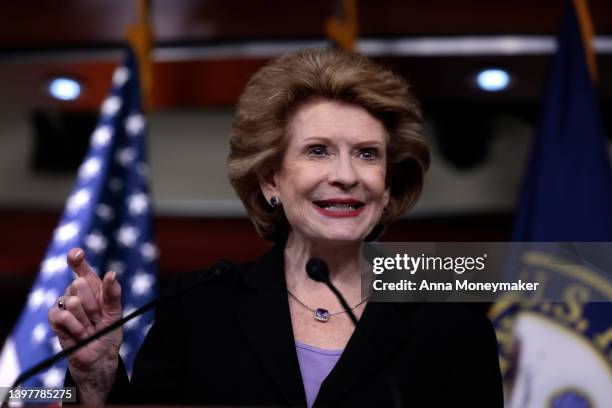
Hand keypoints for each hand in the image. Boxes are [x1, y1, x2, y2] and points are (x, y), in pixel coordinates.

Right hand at [48, 248, 122, 404]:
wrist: (100, 356)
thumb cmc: (110, 332)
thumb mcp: (116, 311)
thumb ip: (113, 292)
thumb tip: (111, 273)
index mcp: (92, 286)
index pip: (80, 267)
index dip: (76, 258)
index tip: (77, 254)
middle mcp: (76, 292)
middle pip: (79, 283)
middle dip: (94, 304)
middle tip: (99, 318)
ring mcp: (64, 304)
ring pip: (72, 301)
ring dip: (86, 319)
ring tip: (90, 328)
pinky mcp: (55, 319)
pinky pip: (61, 315)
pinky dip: (76, 327)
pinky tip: (81, 334)